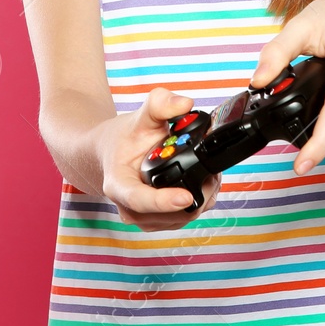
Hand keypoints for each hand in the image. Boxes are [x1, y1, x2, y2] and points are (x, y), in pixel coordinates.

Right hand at [95, 87, 222, 231]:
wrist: (112, 154)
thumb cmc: (122, 140)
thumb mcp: (138, 117)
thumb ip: (159, 105)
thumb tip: (184, 104)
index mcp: (118, 185)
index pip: (140, 200)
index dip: (164, 201)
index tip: (185, 196)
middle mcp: (130, 208)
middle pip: (170, 213)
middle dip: (197, 193)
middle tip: (212, 170)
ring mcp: (145, 218)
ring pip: (183, 217)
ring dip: (201, 197)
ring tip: (205, 172)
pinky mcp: (159, 221)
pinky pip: (185, 217)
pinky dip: (199, 201)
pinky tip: (199, 182)